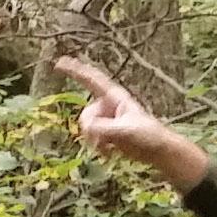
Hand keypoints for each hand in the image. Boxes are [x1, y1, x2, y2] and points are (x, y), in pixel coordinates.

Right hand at [55, 56, 207, 186]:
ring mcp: (106, 119)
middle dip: (91, 130)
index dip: (75, 70)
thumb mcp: (127, 131)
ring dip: (95, 141)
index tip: (59, 63)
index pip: (91, 79)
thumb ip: (106, 128)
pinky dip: (98, 147)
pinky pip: (91, 138)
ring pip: (87, 129)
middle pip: (86, 116)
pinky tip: (110, 153)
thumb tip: (87, 129)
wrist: (158, 151)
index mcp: (114, 97)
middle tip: (104, 141)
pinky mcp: (106, 132)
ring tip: (112, 148)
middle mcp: (107, 105)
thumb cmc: (148, 135)